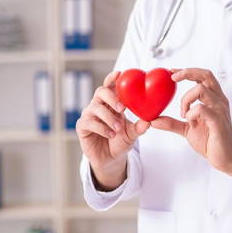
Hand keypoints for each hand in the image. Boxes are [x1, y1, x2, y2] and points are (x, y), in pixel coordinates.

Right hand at [76, 71, 149, 189]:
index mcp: (111, 103)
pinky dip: (102, 128)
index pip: (110, 86)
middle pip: (100, 92)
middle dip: (112, 97)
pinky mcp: (82, 127)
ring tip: (118, 128)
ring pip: (95, 107)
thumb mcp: (133, 134)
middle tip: (122, 108)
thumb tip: (149, 120)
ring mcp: (89, 115)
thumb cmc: (120, 141)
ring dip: (109, 117)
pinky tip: (111, 134)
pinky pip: (90, 122)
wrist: (110, 159)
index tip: (120, 73)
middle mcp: (98, 106)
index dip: (112, 79)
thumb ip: (140, 127)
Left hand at [151, 68, 231, 192]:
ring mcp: (220, 110)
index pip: (203, 76)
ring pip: (201, 89)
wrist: (226, 158)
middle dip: (187, 72)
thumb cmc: (210, 142)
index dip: (187, 71)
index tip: (171, 72)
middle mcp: (219, 101)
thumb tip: (153, 120)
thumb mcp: (187, 130)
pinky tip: (190, 122)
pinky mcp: (218, 122)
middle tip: (172, 78)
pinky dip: (191, 113)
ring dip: (186, 99)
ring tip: (183, 114)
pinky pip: (202, 109)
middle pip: (206, 75)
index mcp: (214, 99)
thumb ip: (172, 123)